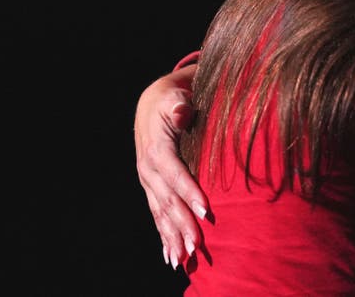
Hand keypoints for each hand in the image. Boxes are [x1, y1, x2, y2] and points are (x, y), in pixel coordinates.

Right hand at [134, 63, 207, 269]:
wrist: (151, 105)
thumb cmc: (170, 100)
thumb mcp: (174, 97)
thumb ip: (179, 105)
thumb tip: (182, 111)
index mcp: (157, 149)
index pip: (175, 174)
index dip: (190, 192)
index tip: (206, 211)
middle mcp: (148, 170)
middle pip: (168, 201)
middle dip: (183, 224)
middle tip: (199, 245)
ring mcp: (148, 182)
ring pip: (161, 213)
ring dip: (173, 236)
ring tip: (185, 258)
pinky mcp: (151, 189)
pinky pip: (157, 215)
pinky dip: (164, 236)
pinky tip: (171, 256)